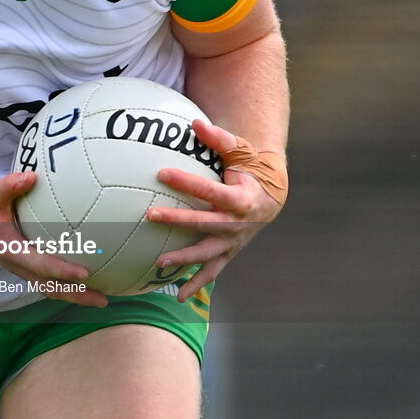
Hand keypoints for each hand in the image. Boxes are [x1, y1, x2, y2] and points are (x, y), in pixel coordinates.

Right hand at [0, 171, 108, 307]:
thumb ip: (9, 185)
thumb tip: (31, 177)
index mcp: (9, 249)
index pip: (40, 265)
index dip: (63, 271)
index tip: (86, 273)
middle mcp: (14, 263)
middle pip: (49, 287)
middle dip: (76, 295)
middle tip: (103, 300)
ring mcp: (17, 265)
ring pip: (47, 287)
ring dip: (73, 294)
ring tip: (99, 297)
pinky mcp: (20, 262)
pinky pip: (44, 279)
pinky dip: (63, 284)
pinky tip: (81, 279)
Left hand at [146, 119, 286, 301]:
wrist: (270, 196)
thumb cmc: (249, 168)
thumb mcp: (239, 150)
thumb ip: (218, 138)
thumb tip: (195, 122)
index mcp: (241, 198)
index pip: (209, 190)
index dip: (187, 182)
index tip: (161, 173)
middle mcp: (238, 223)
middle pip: (204, 223)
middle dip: (178, 221)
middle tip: (149, 215)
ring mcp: (233, 241)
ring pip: (207, 253)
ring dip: (184, 260)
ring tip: (159, 263)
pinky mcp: (229, 252)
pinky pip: (213, 271)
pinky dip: (198, 283)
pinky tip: (180, 296)